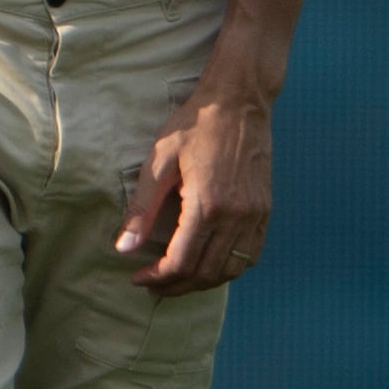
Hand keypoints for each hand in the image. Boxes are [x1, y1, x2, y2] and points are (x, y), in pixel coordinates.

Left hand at [113, 66, 275, 293]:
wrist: (239, 101)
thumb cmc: (194, 126)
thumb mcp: (159, 162)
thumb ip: (142, 209)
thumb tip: (124, 248)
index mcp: (207, 205)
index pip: (181, 262)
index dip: (157, 278)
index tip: (138, 278)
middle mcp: (236, 216)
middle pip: (206, 272)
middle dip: (176, 286)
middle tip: (153, 285)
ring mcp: (255, 215)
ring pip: (231, 269)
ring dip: (202, 282)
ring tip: (178, 280)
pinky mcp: (265, 210)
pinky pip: (251, 254)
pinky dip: (229, 268)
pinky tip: (209, 264)